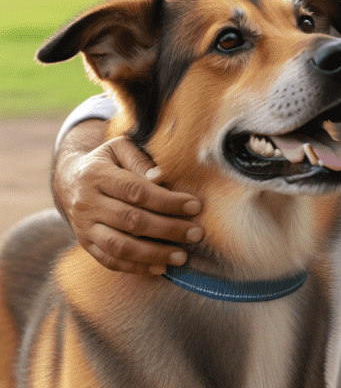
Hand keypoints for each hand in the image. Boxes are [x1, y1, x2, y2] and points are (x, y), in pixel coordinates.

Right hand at [54, 133, 202, 275]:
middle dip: (168, 229)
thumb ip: (140, 160)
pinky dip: (136, 267)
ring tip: (182, 256)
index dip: (167, 200)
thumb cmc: (105, 161)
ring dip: (154, 254)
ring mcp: (84, 227)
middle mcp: (87, 203)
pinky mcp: (85, 244)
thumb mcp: (119, 148)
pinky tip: (161, 268)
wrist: (68, 179)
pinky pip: (110, 261)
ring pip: (119, 246)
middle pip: (131, 221)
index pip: (136, 191)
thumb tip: (160, 176)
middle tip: (196, 233)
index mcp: (97, 175)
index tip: (195, 206)